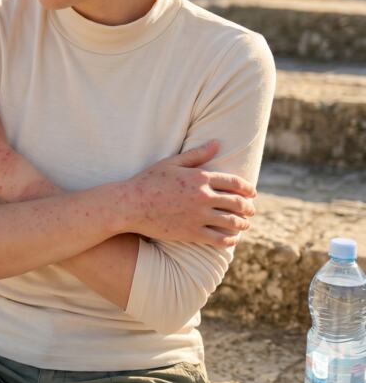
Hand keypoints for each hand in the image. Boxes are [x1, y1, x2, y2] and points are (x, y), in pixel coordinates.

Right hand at [120, 140, 256, 247]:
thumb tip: (217, 143)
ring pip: (232, 222)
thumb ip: (197, 154)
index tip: (252, 193)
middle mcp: (203, 197)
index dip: (247, 189)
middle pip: (237, 203)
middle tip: (251, 210)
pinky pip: (219, 239)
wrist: (130, 205)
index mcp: (199, 177)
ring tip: (244, 224)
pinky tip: (231, 238)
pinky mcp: (192, 233)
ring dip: (242, 224)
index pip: (234, 183)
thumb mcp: (171, 163)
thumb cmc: (148, 181)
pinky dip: (230, 239)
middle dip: (248, 207)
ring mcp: (198, 216)